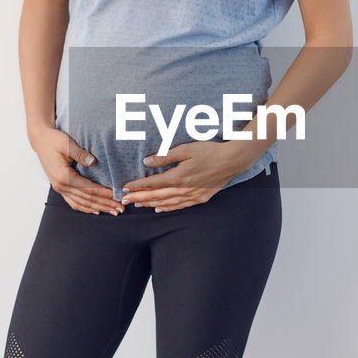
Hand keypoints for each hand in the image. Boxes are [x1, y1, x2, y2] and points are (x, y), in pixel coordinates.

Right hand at [30, 125, 123, 215]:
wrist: (40, 140)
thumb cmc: (53, 141)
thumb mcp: (68, 144)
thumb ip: (80, 154)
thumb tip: (93, 162)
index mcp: (63, 176)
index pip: (88, 189)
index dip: (104, 194)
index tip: (117, 196)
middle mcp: (61, 186)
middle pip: (87, 199)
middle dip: (105, 204)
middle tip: (119, 209)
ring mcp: (59, 188)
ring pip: (81, 203)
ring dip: (98, 208)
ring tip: (112, 211)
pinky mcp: (60, 187)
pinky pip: (73, 202)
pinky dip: (85, 208)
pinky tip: (95, 210)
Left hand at [120, 139, 248, 211]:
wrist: (232, 161)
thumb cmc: (209, 151)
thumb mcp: (186, 149)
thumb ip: (165, 156)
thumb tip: (147, 161)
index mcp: (178, 177)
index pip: (152, 184)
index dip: (137, 187)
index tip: (124, 188)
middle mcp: (183, 189)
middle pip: (156, 196)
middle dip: (139, 198)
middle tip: (124, 201)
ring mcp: (192, 196)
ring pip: (167, 203)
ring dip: (150, 204)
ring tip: (138, 205)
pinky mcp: (200, 198)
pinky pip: (180, 206)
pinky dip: (168, 208)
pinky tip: (160, 209)